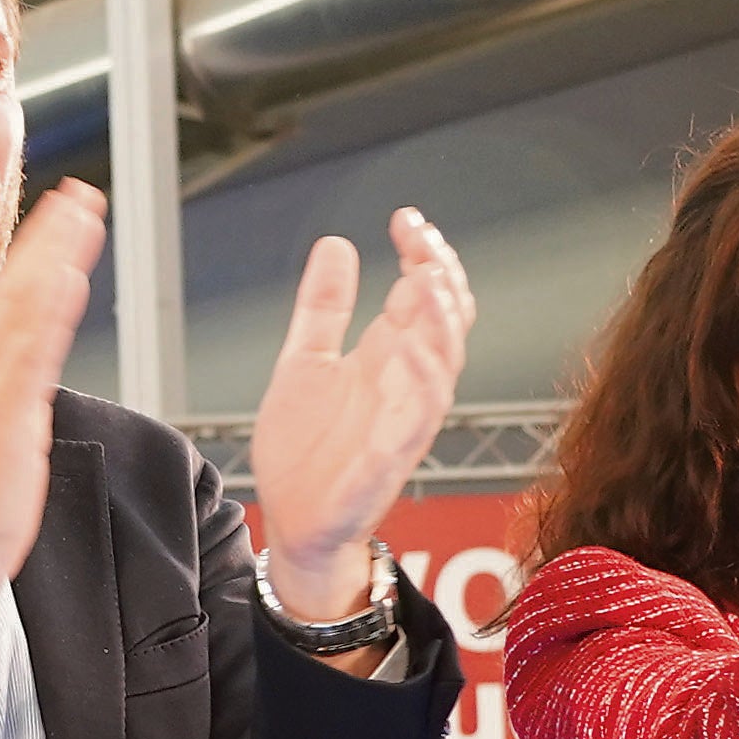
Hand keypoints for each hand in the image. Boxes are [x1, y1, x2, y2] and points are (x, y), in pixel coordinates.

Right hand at [0, 182, 105, 696]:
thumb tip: (12, 361)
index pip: (4, 299)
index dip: (33, 251)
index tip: (60, 212)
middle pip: (14, 292)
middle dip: (48, 238)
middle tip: (80, 193)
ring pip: (22, 311)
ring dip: (52, 258)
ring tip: (81, 217)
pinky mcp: (0, 420)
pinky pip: (28, 357)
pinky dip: (44, 313)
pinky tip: (64, 280)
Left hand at [247, 209, 474, 629]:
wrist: (292, 520)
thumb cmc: (305, 450)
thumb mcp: (303, 361)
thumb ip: (323, 307)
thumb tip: (336, 242)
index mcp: (388, 357)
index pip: (423, 295)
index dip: (423, 255)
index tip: (406, 218)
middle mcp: (405, 384)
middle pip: (445, 321)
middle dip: (441, 278)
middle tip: (423, 240)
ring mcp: (403, 421)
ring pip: (443, 365)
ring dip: (439, 323)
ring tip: (426, 280)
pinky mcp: (390, 459)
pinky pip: (417, 420)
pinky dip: (420, 385)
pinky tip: (411, 350)